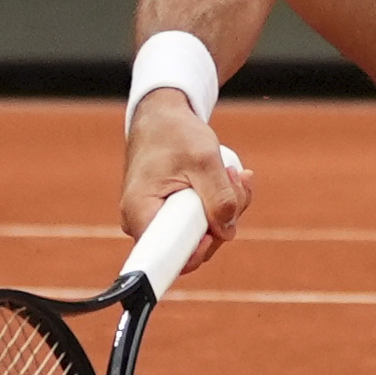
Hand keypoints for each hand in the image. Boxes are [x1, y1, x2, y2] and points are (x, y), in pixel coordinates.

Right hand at [119, 92, 250, 269]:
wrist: (161, 118)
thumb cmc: (174, 134)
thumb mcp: (204, 160)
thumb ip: (220, 197)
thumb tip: (227, 232)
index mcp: (140, 213)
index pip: (166, 256)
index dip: (197, 252)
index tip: (215, 231)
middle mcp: (144, 223)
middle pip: (191, 246)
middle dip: (223, 220)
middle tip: (235, 182)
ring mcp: (159, 220)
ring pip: (202, 233)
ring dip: (227, 208)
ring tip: (233, 174)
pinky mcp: (172, 215)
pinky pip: (201, 221)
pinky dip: (220, 203)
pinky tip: (230, 179)